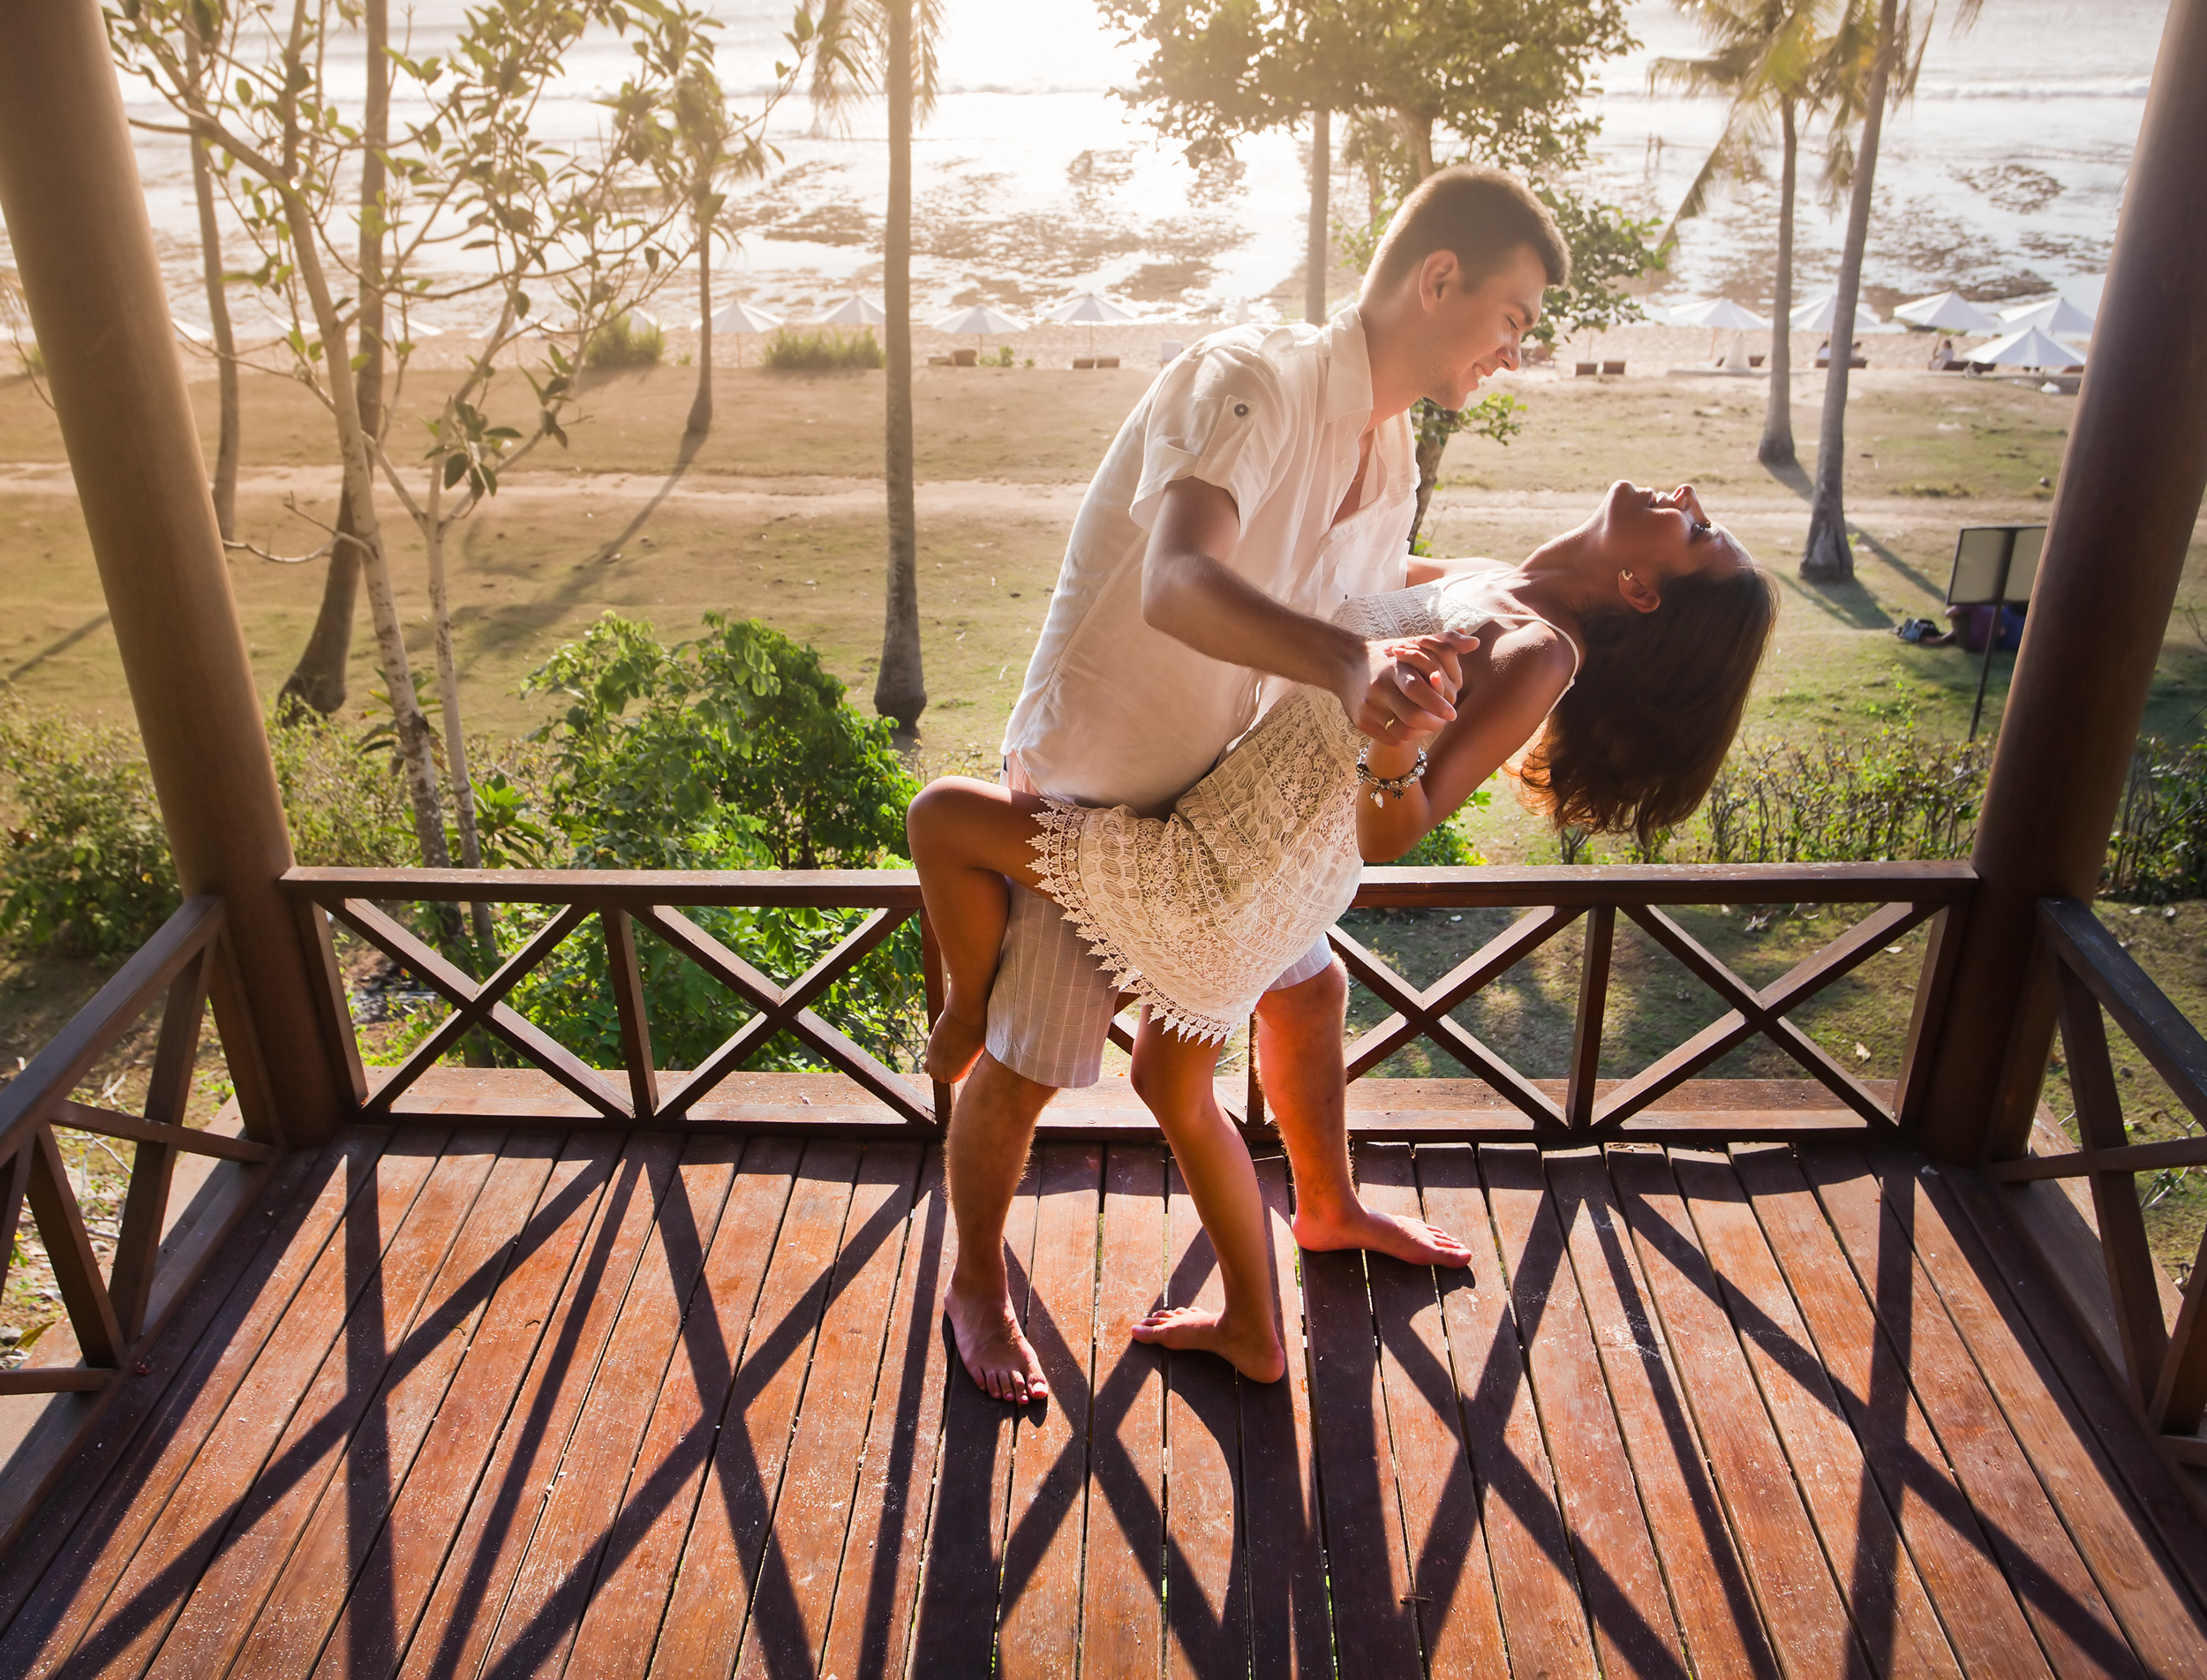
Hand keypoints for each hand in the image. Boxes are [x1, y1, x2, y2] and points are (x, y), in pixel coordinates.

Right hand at [1345, 631, 1478, 742]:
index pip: (1417, 689)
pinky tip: (1414, 727)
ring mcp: (1368, 707)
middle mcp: (1377, 687)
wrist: (1346, 664)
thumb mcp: (1416, 643)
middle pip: (1412, 716)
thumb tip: (1475, 642)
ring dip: (1423, 732)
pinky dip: (1408, 736)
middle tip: (1445, 720)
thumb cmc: (1393, 655)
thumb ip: (1447, 641)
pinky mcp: (1361, 722)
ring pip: (1403, 731)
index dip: (1438, 704)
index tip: (1453, 712)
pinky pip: (1391, 738)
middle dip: (1434, 722)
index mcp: (1393, 667)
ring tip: (1432, 724)